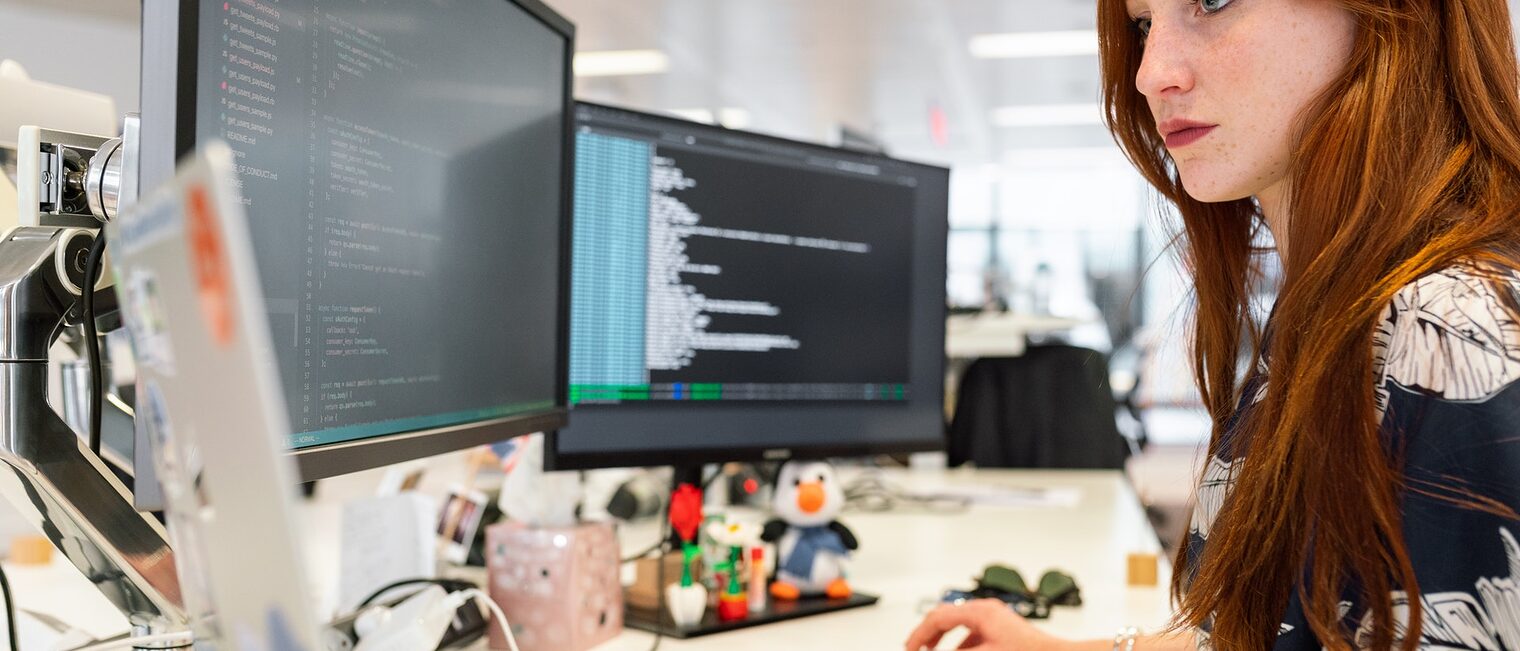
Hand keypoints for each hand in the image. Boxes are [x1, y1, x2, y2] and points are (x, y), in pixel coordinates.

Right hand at [905, 599, 1067, 650]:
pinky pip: (975, 633)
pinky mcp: (1003, 629)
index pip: (938, 617)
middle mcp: (987, 610)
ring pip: (960, 624)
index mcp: (980, 612)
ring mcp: (996, 618)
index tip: (910, 647)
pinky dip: (962, 644)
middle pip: (948, 616)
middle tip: (916, 647)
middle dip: (929, 634)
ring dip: (944, 639)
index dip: (919, 634)